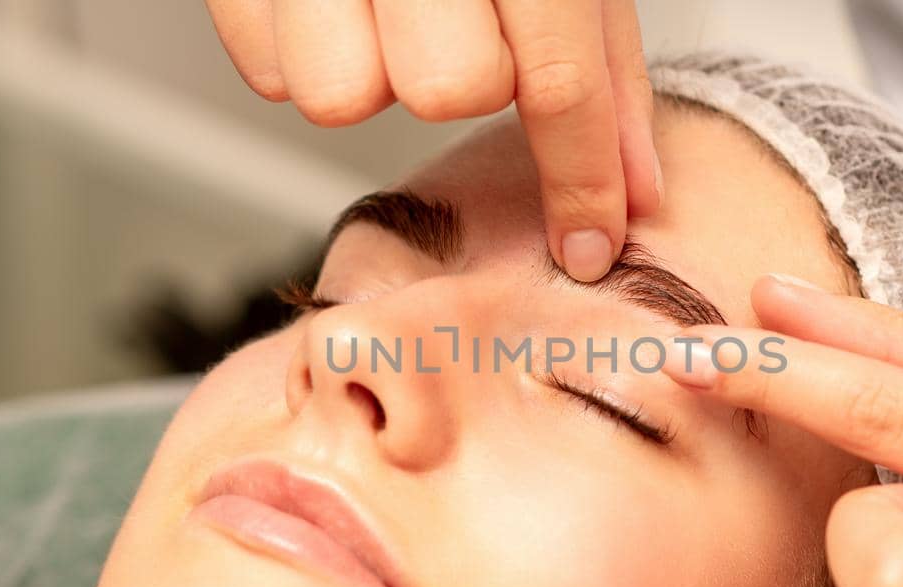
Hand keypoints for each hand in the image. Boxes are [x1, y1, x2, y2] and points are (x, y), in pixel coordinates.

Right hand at [203, 0, 659, 280]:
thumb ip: (602, 67)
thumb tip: (633, 192)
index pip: (560, 73)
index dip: (581, 178)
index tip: (589, 246)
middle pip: (448, 89)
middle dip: (463, 74)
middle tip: (455, 17)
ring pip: (345, 97)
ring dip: (374, 72)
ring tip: (384, 6)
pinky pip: (269, 75)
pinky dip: (302, 55)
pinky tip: (327, 2)